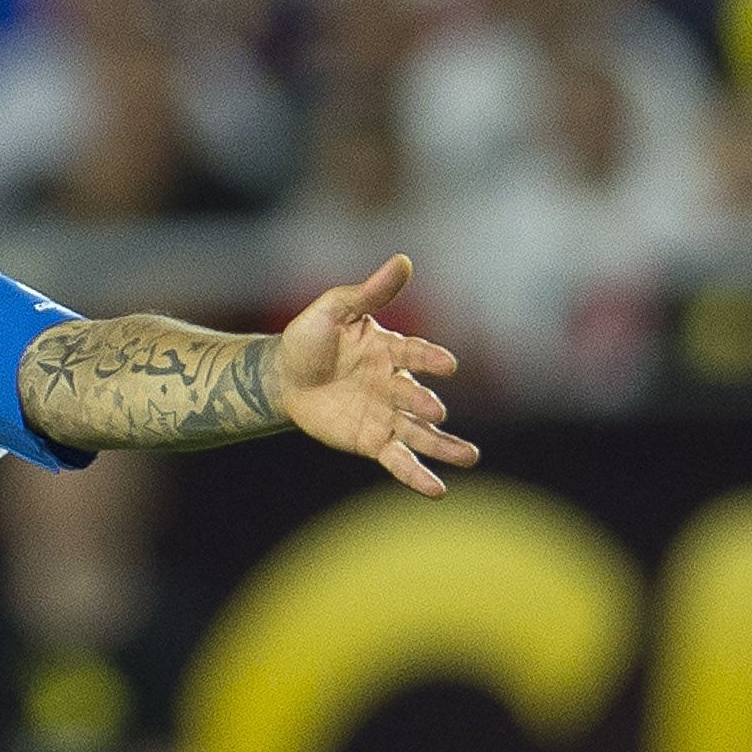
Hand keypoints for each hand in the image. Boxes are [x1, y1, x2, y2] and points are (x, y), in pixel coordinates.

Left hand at [276, 255, 471, 496]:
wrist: (281, 377)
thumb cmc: (308, 338)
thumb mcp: (334, 309)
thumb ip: (369, 293)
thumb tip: (404, 261)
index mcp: (389, 349)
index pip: (414, 354)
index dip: (429, 360)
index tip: (448, 365)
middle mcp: (394, 383)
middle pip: (416, 396)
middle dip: (426, 404)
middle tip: (437, 413)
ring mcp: (386, 414)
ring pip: (418, 432)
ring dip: (443, 446)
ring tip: (470, 458)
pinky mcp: (372, 440)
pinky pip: (398, 459)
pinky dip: (416, 475)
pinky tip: (437, 490)